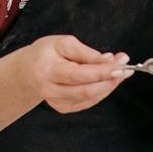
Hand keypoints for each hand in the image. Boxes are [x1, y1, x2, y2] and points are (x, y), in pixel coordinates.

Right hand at [11, 33, 131, 113]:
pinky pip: (89, 101)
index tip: (120, 65)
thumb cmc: (45, 53)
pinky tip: (107, 79)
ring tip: (119, 68)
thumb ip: (86, 52)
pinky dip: (101, 91)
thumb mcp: (62, 43)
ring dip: (109, 84)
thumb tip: (108, 60)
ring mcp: (56, 102)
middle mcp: (50, 90)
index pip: (79, 75)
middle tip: (125, 65)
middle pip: (87, 90)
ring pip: (91, 97)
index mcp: (47, 71)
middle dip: (110, 79)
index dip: (102, 72)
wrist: (28, 70)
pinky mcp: (63, 108)